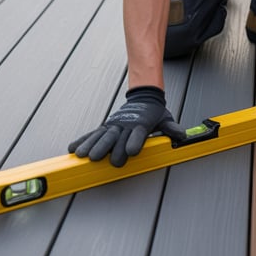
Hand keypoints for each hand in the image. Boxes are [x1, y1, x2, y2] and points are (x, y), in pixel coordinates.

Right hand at [69, 86, 185, 166]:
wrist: (144, 97)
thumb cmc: (154, 113)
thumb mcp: (165, 120)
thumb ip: (172, 129)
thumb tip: (182, 135)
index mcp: (141, 125)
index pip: (138, 134)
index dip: (134, 142)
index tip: (130, 151)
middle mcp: (125, 126)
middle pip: (114, 137)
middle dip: (105, 147)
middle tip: (97, 157)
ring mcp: (114, 126)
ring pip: (100, 136)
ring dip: (90, 145)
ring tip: (81, 155)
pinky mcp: (106, 127)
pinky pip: (93, 134)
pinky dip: (83, 141)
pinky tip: (73, 148)